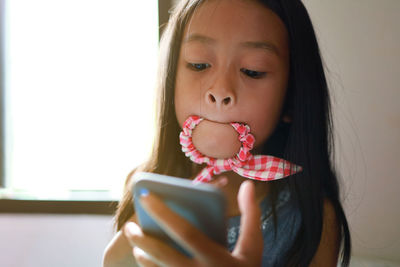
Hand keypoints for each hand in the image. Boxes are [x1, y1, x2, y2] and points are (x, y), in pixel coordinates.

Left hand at [123, 180, 262, 266]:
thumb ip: (251, 215)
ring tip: (135, 241)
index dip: (164, 212)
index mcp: (216, 259)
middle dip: (142, 238)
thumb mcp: (254, 246)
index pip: (185, 232)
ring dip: (143, 256)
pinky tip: (145, 259)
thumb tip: (247, 185)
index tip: (145, 195)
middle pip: (163, 254)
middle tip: (129, 226)